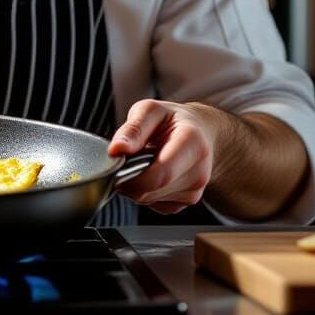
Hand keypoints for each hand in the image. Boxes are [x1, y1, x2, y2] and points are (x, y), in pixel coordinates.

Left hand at [107, 99, 215, 214]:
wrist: (199, 131)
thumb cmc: (171, 119)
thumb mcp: (150, 110)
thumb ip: (133, 129)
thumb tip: (116, 149)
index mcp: (192, 144)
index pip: (161, 173)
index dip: (131, 174)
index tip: (116, 161)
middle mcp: (199, 171)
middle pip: (151, 190)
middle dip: (128, 178)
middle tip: (124, 159)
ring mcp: (195, 190)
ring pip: (149, 199)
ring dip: (135, 184)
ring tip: (140, 162)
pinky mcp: (188, 201)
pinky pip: (155, 204)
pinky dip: (145, 191)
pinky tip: (150, 173)